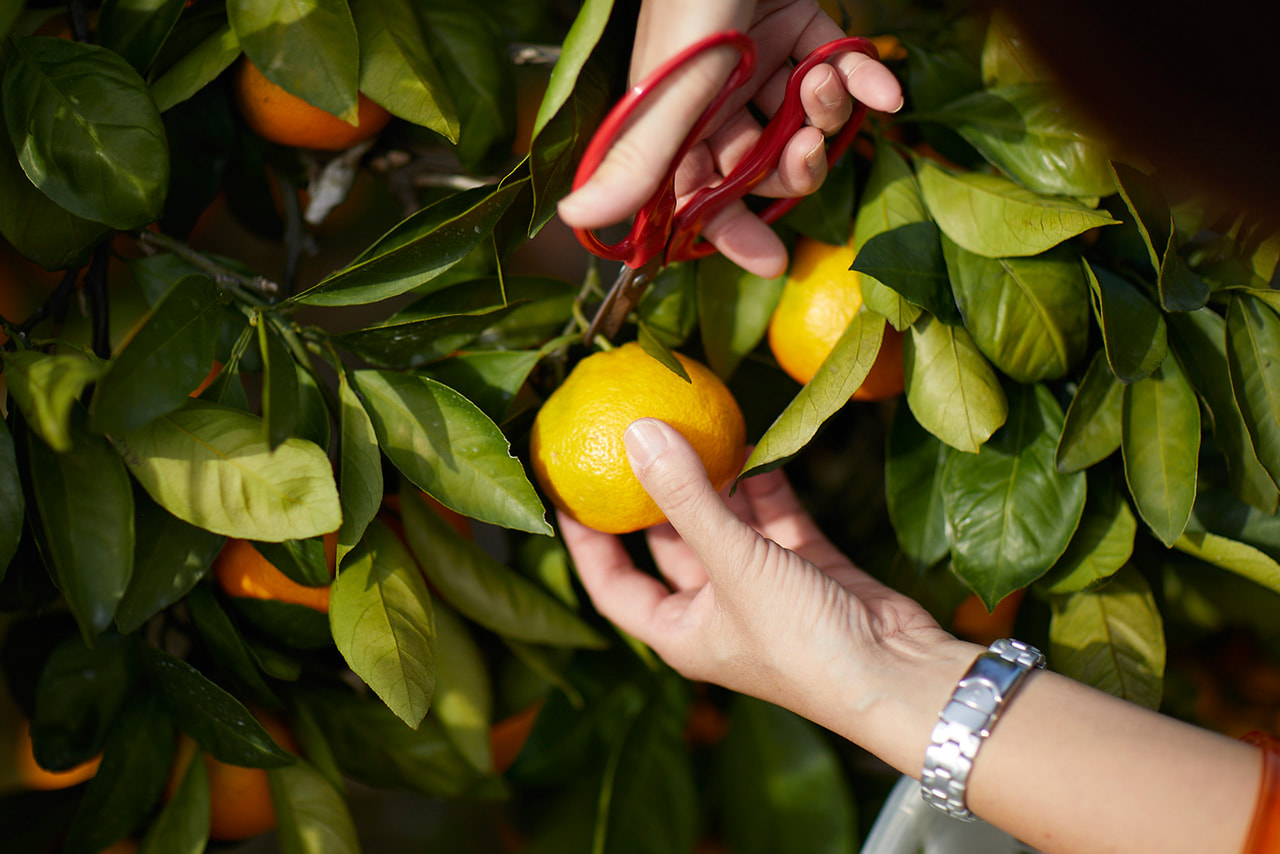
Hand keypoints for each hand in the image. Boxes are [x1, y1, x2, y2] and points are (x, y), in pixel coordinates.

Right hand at [556, 0, 902, 277]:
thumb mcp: (673, 82)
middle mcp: (714, 96)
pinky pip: (835, 68)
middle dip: (790, 166)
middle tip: (805, 146)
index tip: (773, 261)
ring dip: (825, 113)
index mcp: (674, 117)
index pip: (698, 193)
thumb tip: (576, 219)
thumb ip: (640, 157)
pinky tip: (883, 87)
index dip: (732, 229)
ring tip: (826, 86)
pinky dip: (865, 80)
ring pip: (799, 119)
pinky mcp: (797, 25)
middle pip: (759, 163)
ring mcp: (758, 60)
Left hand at [558, 418, 952, 725]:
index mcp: (681, 631)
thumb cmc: (803, 642)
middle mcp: (715, 608)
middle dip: (656, 492)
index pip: (613, 584)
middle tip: (634, 436)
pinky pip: (771, 514)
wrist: (900, 674)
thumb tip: (638, 432)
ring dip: (713, 478)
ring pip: (723, 521)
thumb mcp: (735, 565)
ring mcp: (761, 585)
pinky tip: (750, 441)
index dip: (586, 540)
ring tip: (694, 423)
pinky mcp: (805, 563)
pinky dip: (762, 482)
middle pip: (669, 542)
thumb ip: (687, 497)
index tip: (567, 490)